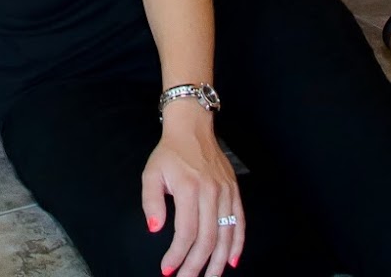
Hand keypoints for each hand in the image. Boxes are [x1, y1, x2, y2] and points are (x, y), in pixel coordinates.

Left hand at [142, 113, 241, 276]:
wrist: (192, 127)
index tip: (167, 270)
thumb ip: (151, 202)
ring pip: (225, 235)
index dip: (177, 255)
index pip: (186, 232)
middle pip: (207, 239)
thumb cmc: (169, 153)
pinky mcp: (234, 190)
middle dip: (196, 266)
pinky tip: (230, 261)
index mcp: (188, 188)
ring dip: (217, 262)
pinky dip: (237, 244)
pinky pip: (239, 222)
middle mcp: (210, 191)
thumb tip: (155, 229)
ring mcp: (226, 191)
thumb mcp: (151, 173)